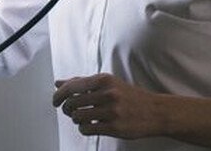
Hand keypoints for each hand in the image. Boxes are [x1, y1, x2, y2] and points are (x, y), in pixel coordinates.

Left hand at [52, 73, 167, 139]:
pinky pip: (87, 129)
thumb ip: (82, 82)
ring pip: (77, 117)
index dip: (58, 95)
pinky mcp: (114, 127)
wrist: (155, 111)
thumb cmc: (128, 96)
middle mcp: (108, 94)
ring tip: (82, 118)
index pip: (71, 87)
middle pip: (72, 103)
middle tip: (69, 111)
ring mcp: (111, 111)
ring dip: (76, 119)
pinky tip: (89, 126)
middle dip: (67, 109)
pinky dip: (84, 128)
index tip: (55, 101)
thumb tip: (58, 83)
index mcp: (104, 80)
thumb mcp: (107, 83)